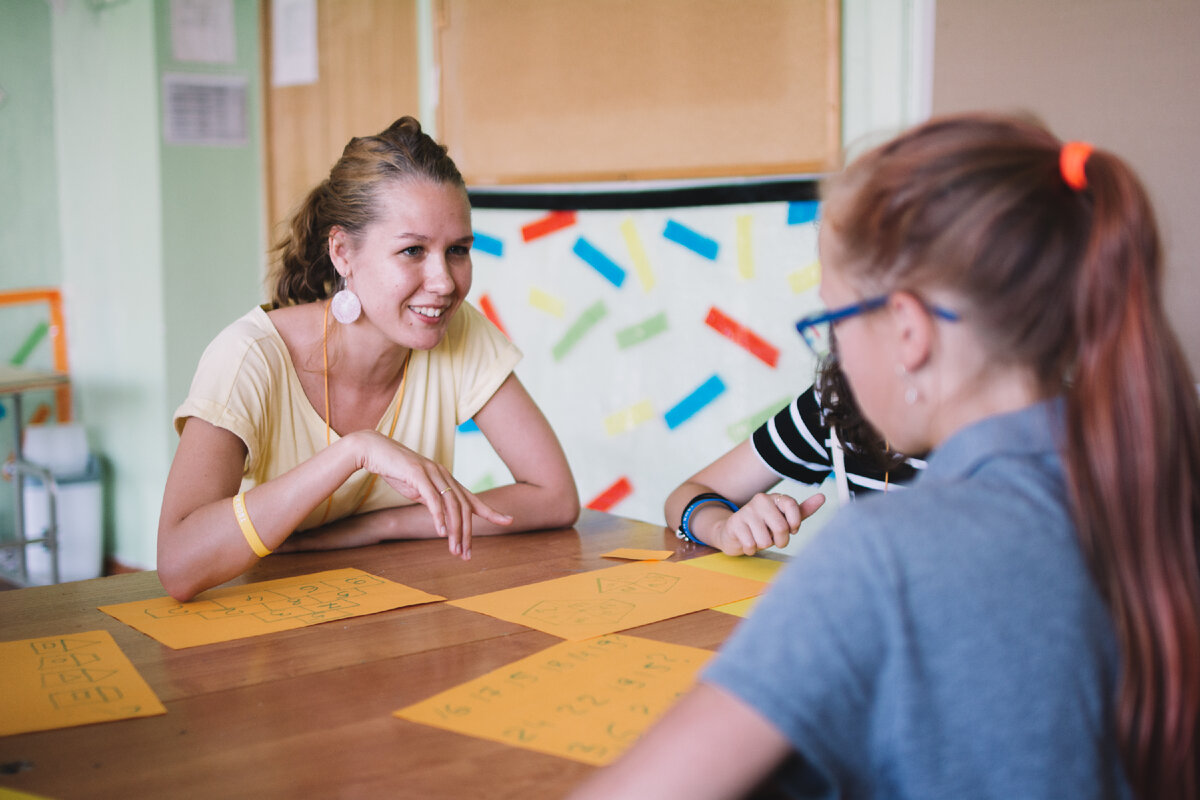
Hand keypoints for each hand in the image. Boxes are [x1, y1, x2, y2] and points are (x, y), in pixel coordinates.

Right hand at [355, 431, 511, 558]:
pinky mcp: (417, 475)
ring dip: (455, 531)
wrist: (374, 450)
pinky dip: (439, 517)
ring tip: (455, 550)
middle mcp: (444, 475)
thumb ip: (432, 500)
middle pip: (465, 507)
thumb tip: (442, 518)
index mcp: (447, 479)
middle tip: (467, 555)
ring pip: (452, 506)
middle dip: (467, 533)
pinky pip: (433, 499)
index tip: (509, 521)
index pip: (472, 498)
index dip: (491, 511)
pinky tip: (441, 532)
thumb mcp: (418, 488)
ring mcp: (432, 474)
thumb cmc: (395, 469)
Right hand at [709, 492, 825, 555]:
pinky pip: (751, 545)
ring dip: (764, 545)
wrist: (733, 532)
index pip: (793, 506)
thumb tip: (822, 497)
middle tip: (774, 539)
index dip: (795, 523)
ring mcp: (746, 511)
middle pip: (781, 528)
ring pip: (766, 540)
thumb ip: (803, 511)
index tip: (792, 529)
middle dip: (780, 540)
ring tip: (758, 538)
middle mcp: (760, 500)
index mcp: (775, 498)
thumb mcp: (784, 519)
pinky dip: (751, 549)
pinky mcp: (735, 524)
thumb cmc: (763, 526)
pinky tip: (748, 542)